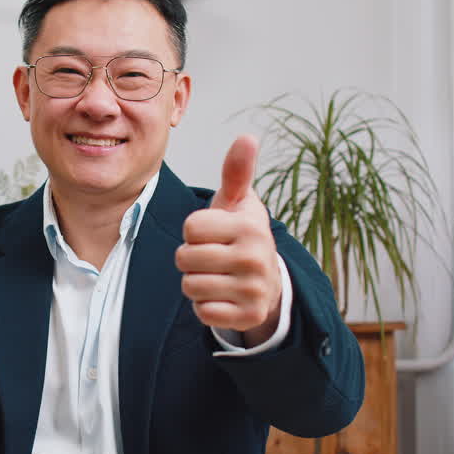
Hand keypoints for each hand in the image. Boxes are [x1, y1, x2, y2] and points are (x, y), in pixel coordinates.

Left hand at [176, 134, 282, 344]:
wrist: (268, 282)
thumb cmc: (241, 236)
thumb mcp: (238, 203)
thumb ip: (236, 172)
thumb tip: (247, 137)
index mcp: (250, 227)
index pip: (191, 227)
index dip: (195, 231)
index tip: (214, 234)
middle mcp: (256, 258)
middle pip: (185, 258)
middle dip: (191, 258)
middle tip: (213, 257)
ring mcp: (254, 290)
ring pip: (190, 286)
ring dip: (196, 282)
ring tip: (217, 276)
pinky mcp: (248, 317)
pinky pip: (202, 312)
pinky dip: (205, 306)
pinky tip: (223, 296)